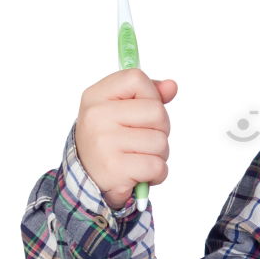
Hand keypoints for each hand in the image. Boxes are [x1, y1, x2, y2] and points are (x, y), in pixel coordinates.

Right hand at [74, 69, 177, 210]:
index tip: (142, 112)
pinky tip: (141, 174)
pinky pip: (157, 166)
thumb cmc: (109, 140)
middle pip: (157, 112)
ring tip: (139, 158)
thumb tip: (171, 86)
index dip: (151, 95)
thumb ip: (148, 95)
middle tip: (143, 140)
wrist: (88, 179)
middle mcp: (97, 116)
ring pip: (160, 141)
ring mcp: (104, 142)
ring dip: (159, 154)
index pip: (137, 78)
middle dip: (160, 129)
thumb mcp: (120, 110)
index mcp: (96, 96)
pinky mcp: (115, 168)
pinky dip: (157, 174)